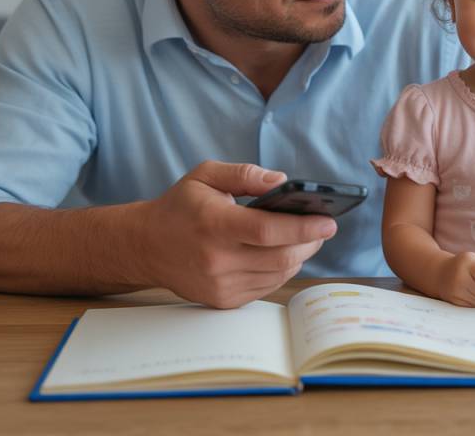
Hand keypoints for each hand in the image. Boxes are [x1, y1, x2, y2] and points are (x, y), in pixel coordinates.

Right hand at [139, 161, 336, 308]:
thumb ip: (245, 173)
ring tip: (305, 239)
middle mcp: (216, 259)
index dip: (303, 227)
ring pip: (278, 275)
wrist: (146, 246)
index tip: (329, 221)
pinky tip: (282, 254)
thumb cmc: (180, 206)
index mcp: (214, 224)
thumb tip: (282, 181)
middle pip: (281, 257)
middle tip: (323, 229)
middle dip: (310, 243)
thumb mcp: (206, 175)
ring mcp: (219, 284)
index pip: (268, 231)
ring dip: (299, 257)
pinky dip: (281, 271)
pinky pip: (265, 288)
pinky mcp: (222, 301)